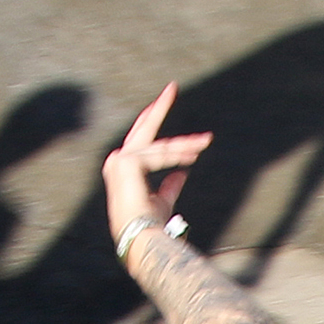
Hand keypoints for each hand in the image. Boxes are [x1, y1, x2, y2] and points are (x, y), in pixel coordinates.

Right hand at [104, 84, 214, 252]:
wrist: (140, 237)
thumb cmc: (149, 224)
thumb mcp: (163, 201)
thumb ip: (171, 185)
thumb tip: (183, 172)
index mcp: (122, 169)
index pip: (141, 140)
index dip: (153, 120)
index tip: (164, 103)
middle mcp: (117, 161)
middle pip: (144, 129)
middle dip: (159, 107)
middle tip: (172, 87)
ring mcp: (120, 160)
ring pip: (160, 146)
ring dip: (185, 145)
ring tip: (206, 140)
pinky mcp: (127, 162)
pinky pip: (160, 155)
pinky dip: (178, 155)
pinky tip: (193, 155)